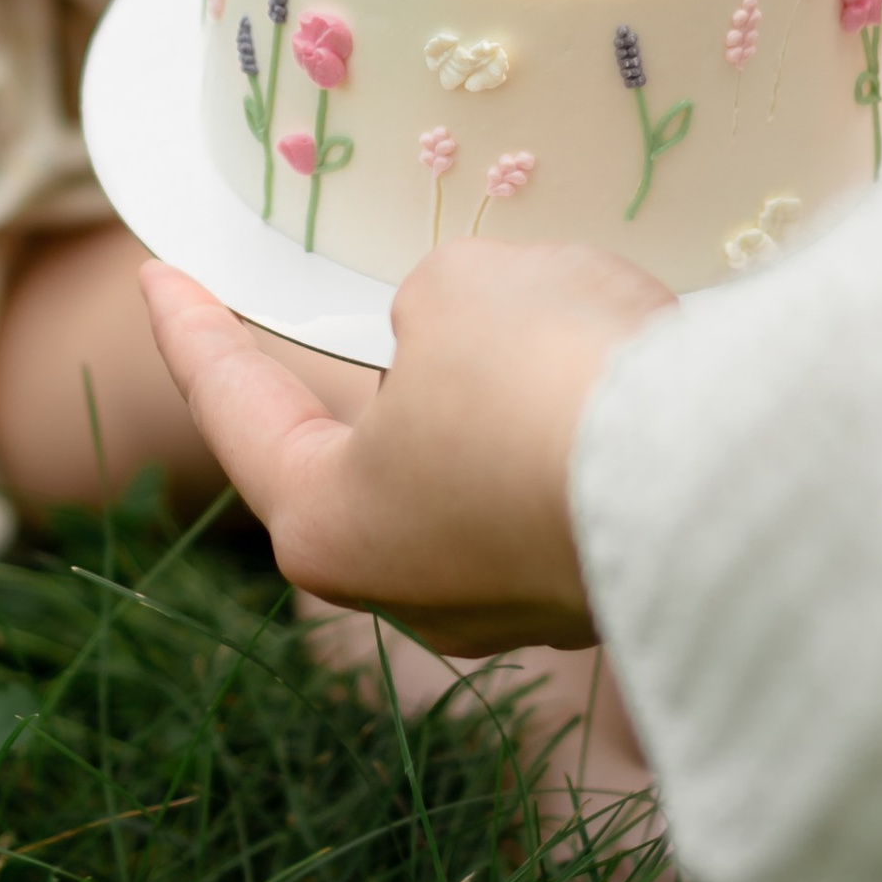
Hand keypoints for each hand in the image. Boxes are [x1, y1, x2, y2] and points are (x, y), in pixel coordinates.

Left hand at [140, 240, 674, 653]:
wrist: (725, 477)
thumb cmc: (543, 381)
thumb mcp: (456, 292)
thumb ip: (434, 309)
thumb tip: (469, 344)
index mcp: (328, 526)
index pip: (237, 411)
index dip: (193, 332)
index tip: (156, 278)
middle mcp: (417, 591)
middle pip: (372, 452)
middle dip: (392, 365)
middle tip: (381, 296)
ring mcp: (523, 603)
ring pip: (485, 467)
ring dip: (510, 386)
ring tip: (551, 311)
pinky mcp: (610, 586)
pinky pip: (572, 480)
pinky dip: (583, 413)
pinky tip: (621, 363)